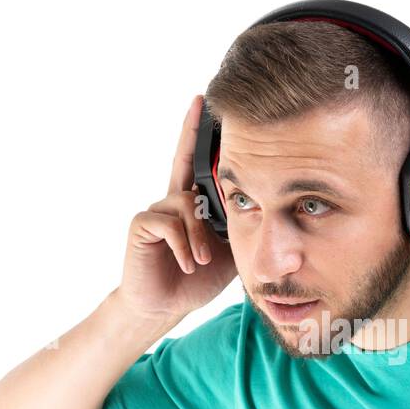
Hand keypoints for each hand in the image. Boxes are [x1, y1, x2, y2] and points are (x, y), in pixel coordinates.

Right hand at [115, 93, 236, 322]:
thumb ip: (240, 229)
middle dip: (190, 131)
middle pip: (183, 160)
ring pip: (187, 204)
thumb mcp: (228, 252)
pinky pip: (171, 223)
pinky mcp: (142, 224)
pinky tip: (189, 264)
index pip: (196, 163)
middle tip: (200, 103)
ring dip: (200, 235)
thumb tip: (267, 210)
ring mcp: (156, 210)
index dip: (197, 133)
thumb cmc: (196, 279)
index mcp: (193, 205)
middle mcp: (172, 200)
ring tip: (203, 260)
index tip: (203, 101)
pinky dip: (184, 245)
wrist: (163, 307)